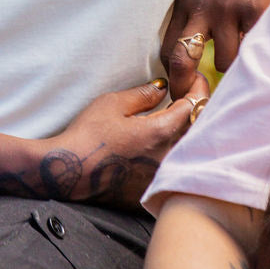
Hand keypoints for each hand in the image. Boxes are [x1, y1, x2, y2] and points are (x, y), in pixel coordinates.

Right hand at [44, 77, 210, 209]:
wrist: (70, 173)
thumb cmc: (89, 134)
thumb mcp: (113, 104)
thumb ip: (144, 94)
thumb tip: (164, 87)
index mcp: (161, 132)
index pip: (194, 106)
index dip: (198, 89)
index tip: (196, 79)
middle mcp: (168, 157)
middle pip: (198, 129)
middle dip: (199, 110)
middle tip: (190, 95)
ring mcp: (162, 176)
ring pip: (188, 150)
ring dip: (190, 132)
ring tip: (181, 117)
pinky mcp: (153, 190)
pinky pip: (175, 168)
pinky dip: (177, 152)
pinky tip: (165, 144)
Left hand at [161, 0, 269, 93]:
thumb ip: (194, 12)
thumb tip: (190, 50)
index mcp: (185, 3)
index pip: (167, 50)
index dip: (174, 77)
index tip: (183, 90)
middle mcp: (202, 8)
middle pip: (182, 61)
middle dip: (187, 88)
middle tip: (198, 102)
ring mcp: (228, 10)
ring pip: (227, 61)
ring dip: (234, 64)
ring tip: (243, 53)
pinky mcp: (256, 9)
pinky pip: (256, 45)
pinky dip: (259, 48)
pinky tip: (262, 38)